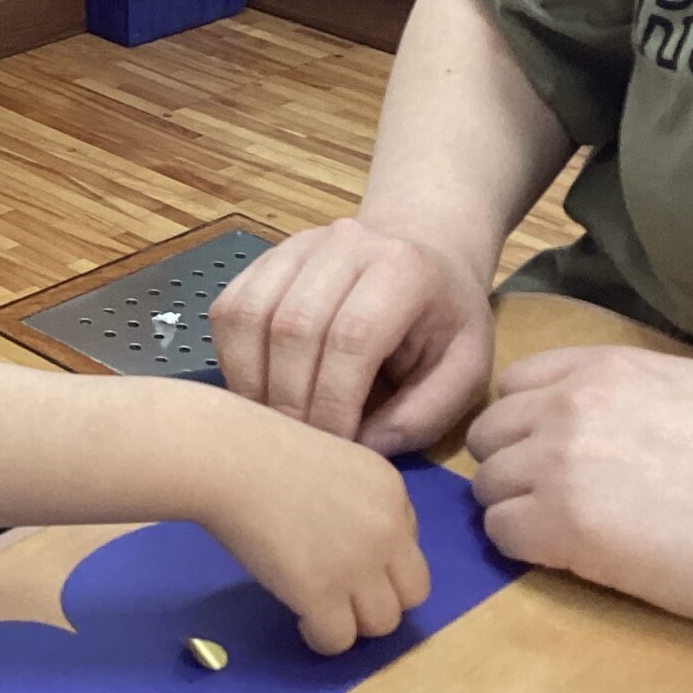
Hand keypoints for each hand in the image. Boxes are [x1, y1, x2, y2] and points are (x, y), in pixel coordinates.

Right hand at [190, 392, 431, 655]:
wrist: (225, 458)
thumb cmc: (259, 451)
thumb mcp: (331, 463)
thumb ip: (354, 501)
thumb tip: (350, 545)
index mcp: (391, 490)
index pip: (408, 545)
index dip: (376, 558)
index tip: (340, 554)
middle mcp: (388, 528)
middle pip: (412, 592)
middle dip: (378, 597)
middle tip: (339, 591)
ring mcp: (358, 563)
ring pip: (382, 623)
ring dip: (352, 621)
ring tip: (317, 606)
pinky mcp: (322, 593)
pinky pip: (339, 640)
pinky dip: (320, 637)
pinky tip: (299, 617)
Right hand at [211, 219, 494, 455]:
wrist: (423, 256)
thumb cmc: (444, 321)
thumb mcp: (465, 370)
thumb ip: (422, 414)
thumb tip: (360, 449)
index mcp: (403, 269)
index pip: (352, 337)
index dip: (334, 401)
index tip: (335, 448)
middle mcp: (344, 244)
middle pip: (293, 326)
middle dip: (290, 400)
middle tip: (299, 448)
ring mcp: (296, 246)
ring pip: (249, 316)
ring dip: (251, 383)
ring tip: (272, 426)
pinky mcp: (264, 260)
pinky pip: (228, 311)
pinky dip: (233, 360)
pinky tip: (257, 392)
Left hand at [469, 347, 692, 635]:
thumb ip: (632, 389)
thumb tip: (603, 408)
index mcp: (603, 368)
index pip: (514, 384)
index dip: (526, 422)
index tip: (551, 452)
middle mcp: (569, 407)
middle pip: (488, 435)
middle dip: (510, 467)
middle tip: (551, 500)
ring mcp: (561, 466)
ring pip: (485, 487)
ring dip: (513, 510)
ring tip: (564, 534)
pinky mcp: (564, 529)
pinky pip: (501, 534)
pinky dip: (522, 548)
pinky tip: (570, 558)